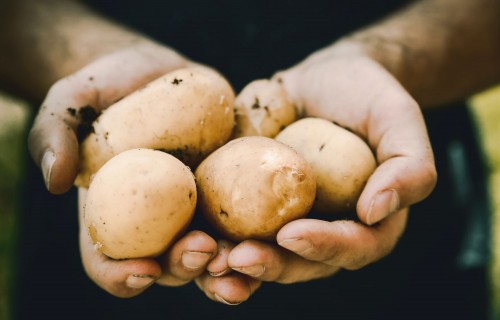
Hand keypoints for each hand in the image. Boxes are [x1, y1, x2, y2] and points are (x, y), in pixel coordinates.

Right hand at [28, 43, 250, 298]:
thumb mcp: (71, 102)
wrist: (153, 72)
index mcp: (113, 217)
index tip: (142, 270)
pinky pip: (246, 217)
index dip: (121, 275)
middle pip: (169, 265)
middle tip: (203, 250)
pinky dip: (261, 229)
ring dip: (230, 264)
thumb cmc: (105, 90)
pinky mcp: (229, 189)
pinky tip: (278, 227)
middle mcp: (156, 224)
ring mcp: (196, 210)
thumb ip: (54, 134)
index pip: (109, 262)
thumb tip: (56, 180)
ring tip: (244, 255)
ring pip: (213, 253)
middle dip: (187, 267)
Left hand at [203, 39, 435, 302]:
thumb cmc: (366, 97)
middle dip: (269, 266)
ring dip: (229, 268)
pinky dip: (206, 238)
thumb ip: (409, 166)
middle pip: (298, 264)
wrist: (323, 79)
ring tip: (205, 259)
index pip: (350, 247)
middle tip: (239, 258)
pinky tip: (185, 237)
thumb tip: (377, 211)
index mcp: (364, 223)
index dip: (324, 247)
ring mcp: (281, 220)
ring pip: (258, 257)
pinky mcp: (248, 204)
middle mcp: (321, 230)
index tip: (294, 234)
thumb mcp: (398, 119)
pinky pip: (227, 229)